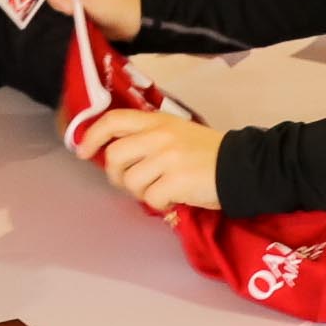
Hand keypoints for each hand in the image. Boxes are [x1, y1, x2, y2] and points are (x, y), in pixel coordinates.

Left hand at [71, 105, 225, 211]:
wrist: (242, 166)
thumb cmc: (207, 153)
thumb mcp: (176, 132)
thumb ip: (148, 137)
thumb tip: (116, 156)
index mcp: (157, 121)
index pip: (113, 120)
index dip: (92, 136)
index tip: (83, 151)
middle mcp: (159, 135)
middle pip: (114, 156)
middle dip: (115, 175)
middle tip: (130, 182)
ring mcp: (167, 158)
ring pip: (131, 181)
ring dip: (142, 193)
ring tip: (161, 191)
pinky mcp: (176, 180)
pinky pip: (152, 199)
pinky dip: (161, 204)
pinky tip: (175, 199)